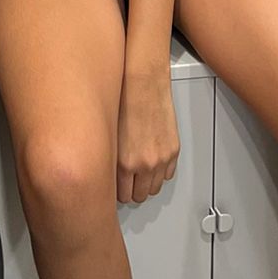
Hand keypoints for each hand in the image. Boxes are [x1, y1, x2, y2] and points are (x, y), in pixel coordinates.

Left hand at [117, 71, 178, 205]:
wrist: (142, 82)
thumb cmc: (123, 101)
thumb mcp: (107, 135)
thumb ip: (108, 159)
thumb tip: (105, 172)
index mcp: (123, 162)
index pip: (120, 196)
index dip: (115, 193)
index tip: (112, 190)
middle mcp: (144, 164)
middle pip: (138, 196)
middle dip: (130, 190)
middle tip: (124, 183)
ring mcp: (161, 159)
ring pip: (153, 188)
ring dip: (145, 183)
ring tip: (137, 173)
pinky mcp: (173, 151)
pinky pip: (167, 175)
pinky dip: (159, 172)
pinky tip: (150, 163)